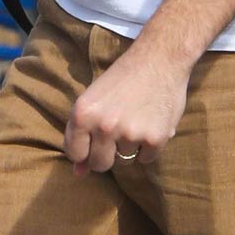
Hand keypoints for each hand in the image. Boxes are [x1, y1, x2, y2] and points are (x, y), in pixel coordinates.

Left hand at [63, 40, 189, 177]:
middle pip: (100, 164)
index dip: (84, 151)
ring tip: (136, 121)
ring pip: (124, 160)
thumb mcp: (93, 102)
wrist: (159, 60)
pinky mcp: (155, 138)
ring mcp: (130, 133)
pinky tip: (150, 124)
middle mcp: (104, 126)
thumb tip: (78, 174)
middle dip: (106, 156)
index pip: (75, 154)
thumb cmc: (122, 79)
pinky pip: (146, 159)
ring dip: (130, 147)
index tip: (93, 141)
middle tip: (116, 136)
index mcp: (82, 115)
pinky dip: (149, 147)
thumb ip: (81, 135)